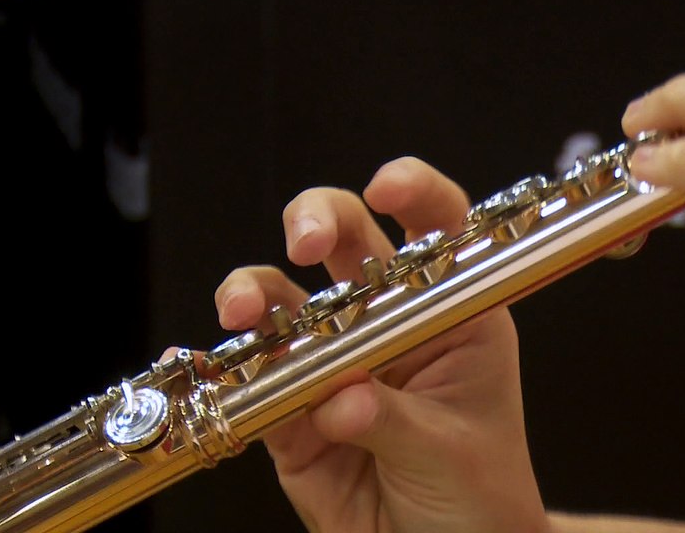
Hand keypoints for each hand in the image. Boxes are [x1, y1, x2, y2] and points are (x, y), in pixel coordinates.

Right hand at [214, 157, 547, 532]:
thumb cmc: (479, 498)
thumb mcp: (451, 454)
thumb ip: (393, 421)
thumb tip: (341, 397)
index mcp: (453, 312)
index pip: (439, 228)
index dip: (413, 192)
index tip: (387, 186)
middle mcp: (389, 322)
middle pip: (344, 240)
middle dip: (315, 221)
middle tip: (304, 241)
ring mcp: (333, 360)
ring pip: (283, 299)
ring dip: (255, 291)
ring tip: (246, 311)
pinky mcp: (288, 409)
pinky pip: (248, 378)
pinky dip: (222, 366)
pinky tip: (205, 361)